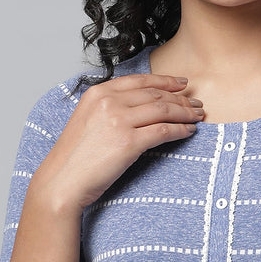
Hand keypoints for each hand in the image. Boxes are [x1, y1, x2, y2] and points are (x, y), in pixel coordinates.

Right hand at [31, 73, 203, 213]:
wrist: (63, 180)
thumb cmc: (75, 157)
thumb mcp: (88, 119)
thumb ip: (109, 107)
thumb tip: (139, 106)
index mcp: (98, 93)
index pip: (140, 80)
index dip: (165, 80)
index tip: (182, 83)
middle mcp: (108, 102)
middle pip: (155, 94)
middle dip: (180, 98)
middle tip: (196, 103)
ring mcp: (118, 121)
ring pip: (163, 110)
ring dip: (185, 112)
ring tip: (197, 116)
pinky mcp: (128, 142)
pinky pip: (163, 130)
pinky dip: (180, 130)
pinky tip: (188, 131)